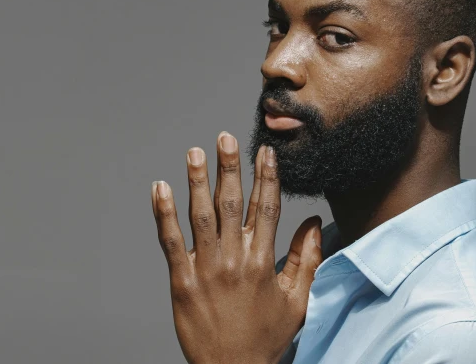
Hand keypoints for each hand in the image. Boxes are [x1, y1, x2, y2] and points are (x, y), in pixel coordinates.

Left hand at [151, 132, 322, 363]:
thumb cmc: (266, 337)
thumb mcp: (297, 301)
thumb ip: (306, 259)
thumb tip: (315, 222)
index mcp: (263, 261)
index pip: (266, 208)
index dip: (266, 176)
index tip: (264, 151)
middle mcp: (235, 259)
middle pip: (232, 204)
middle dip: (230, 168)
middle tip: (225, 137)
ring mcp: (206, 269)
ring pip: (201, 216)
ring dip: (197, 181)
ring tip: (195, 153)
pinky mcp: (181, 281)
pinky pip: (171, 242)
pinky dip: (163, 214)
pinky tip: (159, 189)